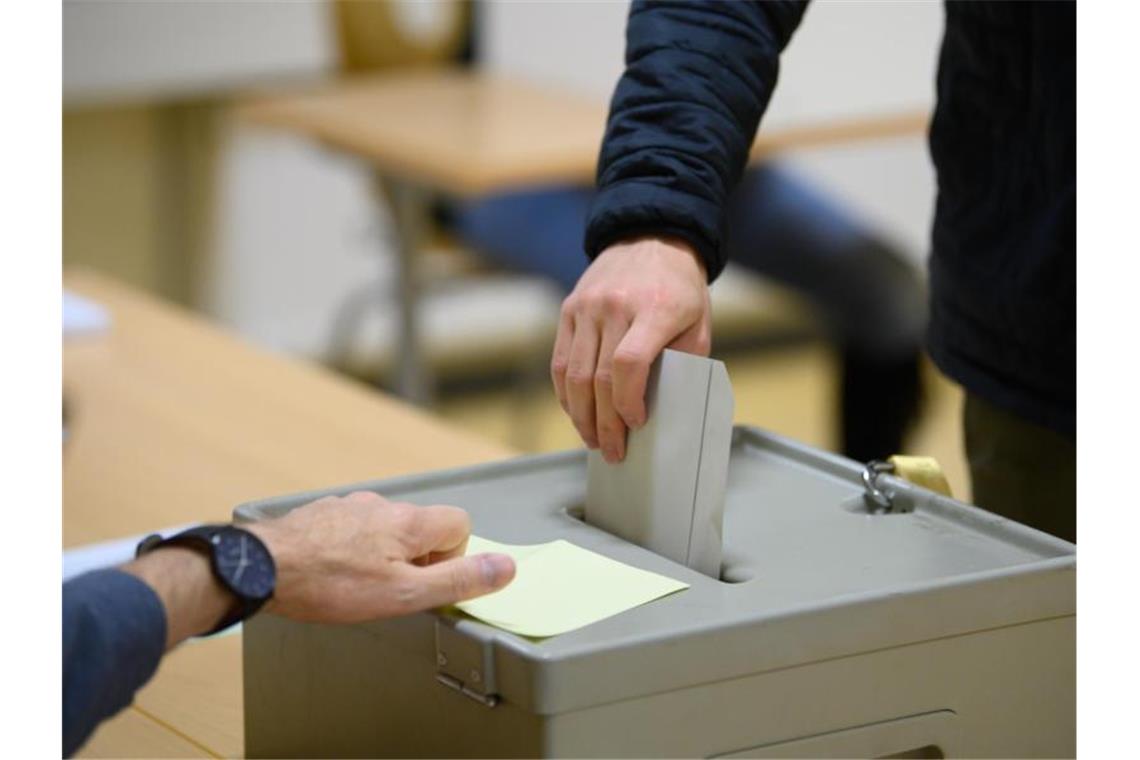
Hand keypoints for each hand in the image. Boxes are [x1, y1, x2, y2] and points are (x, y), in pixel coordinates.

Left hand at [248, 491, 514, 623]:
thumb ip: (457, 581)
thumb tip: (504, 569)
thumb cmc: (331, 584)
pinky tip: (330, 573)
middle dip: (414, 560)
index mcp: (409, 521)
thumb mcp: (404, 594)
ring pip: (384, 530)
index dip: (450, 558)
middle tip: (387, 591)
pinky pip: (352, 530)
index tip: (424, 582)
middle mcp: (382, 505)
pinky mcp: (321, 515)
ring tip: (353, 585)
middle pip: (420, 528)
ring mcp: (349, 507)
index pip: (458, 524)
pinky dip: (350, 551)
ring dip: (380, 555)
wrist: (262, 567)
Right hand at [551, 236, 710, 462]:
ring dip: (580, 415)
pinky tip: (577, 413)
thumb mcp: (698, 323)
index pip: (629, 363)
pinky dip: (565, 393)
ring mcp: (587, 307)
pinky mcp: (569, 309)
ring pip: (573, 374)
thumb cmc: (680, 289)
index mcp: (654, 309)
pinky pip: (560, 361)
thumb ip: (684, 362)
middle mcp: (614, 306)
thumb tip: (664, 409)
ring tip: (592, 439)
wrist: (651, 238)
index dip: (628, 401)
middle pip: (597, 377)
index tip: (637, 423)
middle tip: (612, 451)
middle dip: (605, 423)